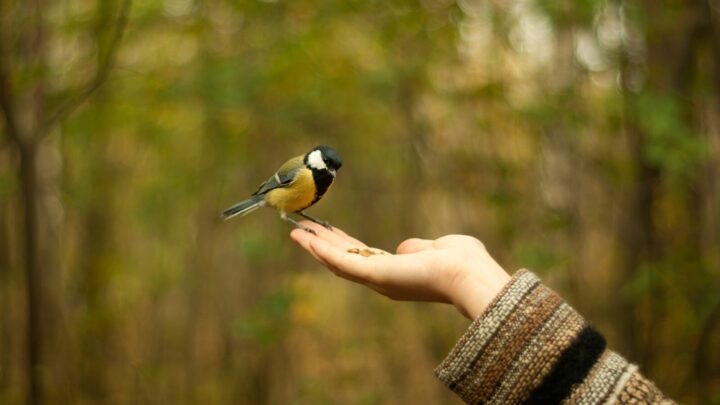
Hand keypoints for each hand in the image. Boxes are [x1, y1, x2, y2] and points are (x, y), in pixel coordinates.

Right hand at [290, 221, 511, 319]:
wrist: (468, 273)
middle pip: (343, 260)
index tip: (326, 233)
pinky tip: (306, 238)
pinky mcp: (375, 275)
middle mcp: (382, 281)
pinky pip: (342, 261)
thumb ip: (418, 248)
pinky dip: (322, 250)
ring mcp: (376, 279)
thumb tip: (405, 248)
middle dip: (321, 245)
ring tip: (295, 232)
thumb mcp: (435, 248)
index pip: (361, 257)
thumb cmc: (462, 261)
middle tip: (301, 231)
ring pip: (337, 261)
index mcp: (395, 273)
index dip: (341, 245)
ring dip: (315, 246)